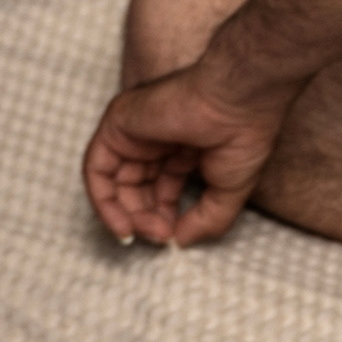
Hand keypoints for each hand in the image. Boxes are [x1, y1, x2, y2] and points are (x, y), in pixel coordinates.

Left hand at [86, 57, 290, 248]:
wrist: (237, 100)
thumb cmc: (244, 133)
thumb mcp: (230, 190)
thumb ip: (206, 220)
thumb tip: (180, 241)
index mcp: (183, 149)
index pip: (161, 190)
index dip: (163, 217)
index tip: (173, 237)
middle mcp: (156, 140)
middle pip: (135, 189)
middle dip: (144, 218)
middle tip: (158, 236)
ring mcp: (135, 131)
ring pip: (113, 182)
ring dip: (124, 215)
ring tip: (143, 232)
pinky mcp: (118, 124)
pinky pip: (97, 168)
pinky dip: (103, 200)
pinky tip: (121, 222)